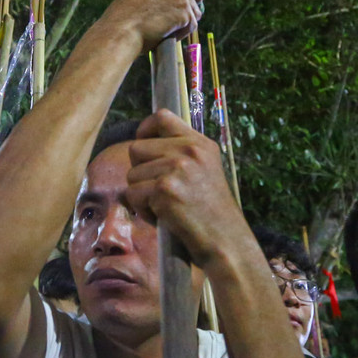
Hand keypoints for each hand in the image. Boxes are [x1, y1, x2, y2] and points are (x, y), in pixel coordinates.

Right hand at [95, 0, 202, 52]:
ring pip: (195, 8)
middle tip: (169, 17)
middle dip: (187, 5)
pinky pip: (192, 23)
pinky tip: (165, 33)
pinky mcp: (183, 6)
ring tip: (162, 26)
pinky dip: (182, 32)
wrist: (118, 33)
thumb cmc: (124, 19)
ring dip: (184, 20)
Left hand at [124, 109, 239, 264]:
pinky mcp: (165, 190)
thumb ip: (181, 154)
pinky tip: (163, 217)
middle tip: (157, 190)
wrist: (225, 240)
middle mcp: (190, 151)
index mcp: (200, 144)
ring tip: (165, 207)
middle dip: (139, 171)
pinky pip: (134, 195)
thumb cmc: (212, 212)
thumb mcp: (206, 170)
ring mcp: (177, 169)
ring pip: (132, 174)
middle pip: (136, 148)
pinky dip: (143, 210)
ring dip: (141, 195)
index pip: (162, 117)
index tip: (144, 147)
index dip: (144, 129)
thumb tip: (143, 144)